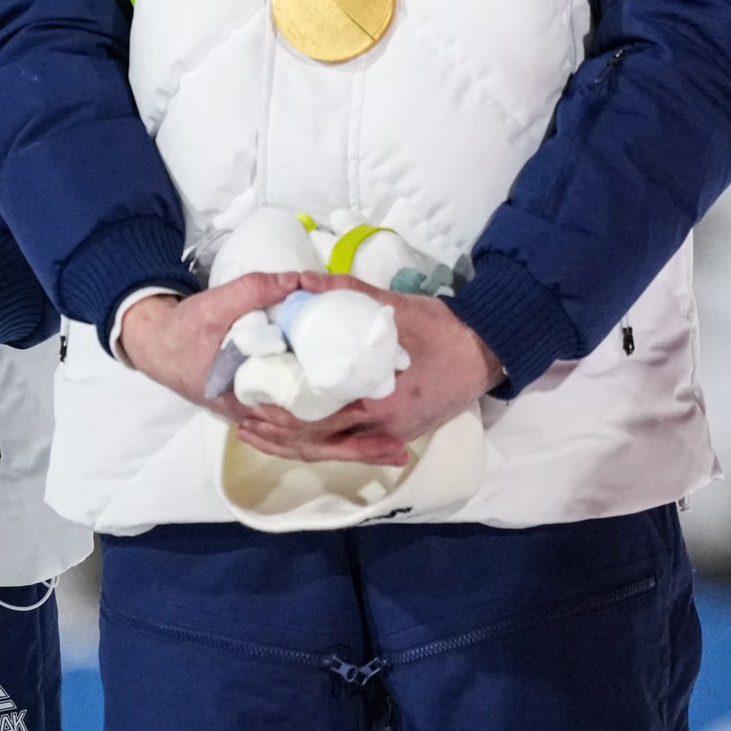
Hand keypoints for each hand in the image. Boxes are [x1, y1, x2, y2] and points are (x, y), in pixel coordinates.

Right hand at [113, 276, 404, 464]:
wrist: (157, 345)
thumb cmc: (186, 330)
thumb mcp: (216, 304)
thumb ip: (257, 290)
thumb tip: (302, 281)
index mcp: (249, 397)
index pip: (300, 419)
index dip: (337, 419)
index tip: (373, 412)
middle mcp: (257, 416)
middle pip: (313, 441)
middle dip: (356, 446)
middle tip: (399, 448)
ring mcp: (259, 418)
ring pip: (309, 444)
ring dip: (349, 448)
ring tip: (390, 450)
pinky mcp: (264, 412)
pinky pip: (301, 435)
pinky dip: (330, 440)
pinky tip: (357, 439)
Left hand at [271, 280, 501, 462]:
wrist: (485, 352)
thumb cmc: (440, 330)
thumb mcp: (393, 309)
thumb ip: (345, 295)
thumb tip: (301, 281)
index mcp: (377, 401)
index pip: (315, 421)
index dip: (279, 418)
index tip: (250, 406)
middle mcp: (381, 427)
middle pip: (317, 443)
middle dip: (279, 435)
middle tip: (245, 421)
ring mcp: (390, 435)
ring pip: (332, 449)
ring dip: (296, 444)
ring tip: (261, 432)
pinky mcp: (397, 435)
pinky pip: (351, 445)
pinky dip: (323, 442)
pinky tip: (300, 433)